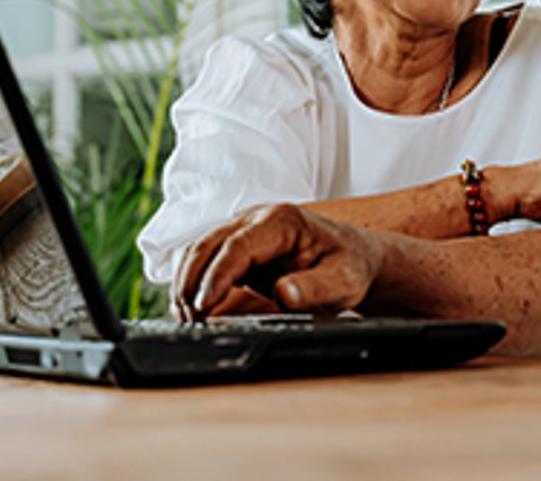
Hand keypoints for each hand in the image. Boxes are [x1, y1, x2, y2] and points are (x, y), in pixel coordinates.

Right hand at [172, 204, 381, 321]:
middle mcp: (257, 218)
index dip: (216, 276)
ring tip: (188, 320)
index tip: (203, 306)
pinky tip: (190, 309)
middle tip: (190, 322)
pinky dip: (192, 282)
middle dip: (192, 282)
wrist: (353, 257)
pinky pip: (205, 259)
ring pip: (199, 250)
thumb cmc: (349, 266)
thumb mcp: (343, 282)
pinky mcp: (237, 246)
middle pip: (208, 244)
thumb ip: (314, 288)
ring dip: (186, 283)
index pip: (237, 245)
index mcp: (282, 221)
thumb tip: (284, 294)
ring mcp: (244, 230)